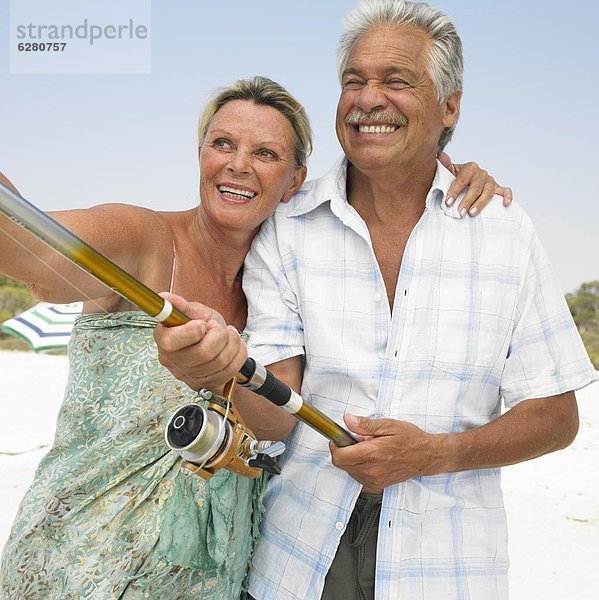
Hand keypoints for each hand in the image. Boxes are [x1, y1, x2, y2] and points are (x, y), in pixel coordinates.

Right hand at [153, 292, 246, 391]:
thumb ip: (181, 305)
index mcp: (163, 340)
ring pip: (221, 361)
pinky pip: (231, 370)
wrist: (215, 342)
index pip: (172, 341)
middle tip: (219, 328)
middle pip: (204, 353)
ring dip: (233, 343)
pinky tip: (234, 347)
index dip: (193, 330)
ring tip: (229, 335)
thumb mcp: (193, 311)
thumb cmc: (201, 326)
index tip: (202, 324)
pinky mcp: (207, 383)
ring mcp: (190, 376)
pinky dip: (238, 354)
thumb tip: (164, 297)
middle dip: (220, 335)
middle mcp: (173, 362)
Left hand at [329, 414, 446, 492]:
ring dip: (352, 459)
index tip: (339, 437)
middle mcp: (371, 471)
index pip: (339, 457)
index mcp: (371, 455)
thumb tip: (347, 420)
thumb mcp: (388, 425)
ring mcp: (374, 481)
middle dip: (344, 450)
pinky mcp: (377, 486)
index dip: (335, 445)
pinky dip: (359, 467)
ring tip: (368, 449)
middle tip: (358, 440)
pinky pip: (358, 477)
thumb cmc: (410, 439)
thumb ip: (365, 425)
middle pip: (341, 464)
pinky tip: (371, 459)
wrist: (427, 456)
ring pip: (349, 470)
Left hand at [438, 152, 512, 216]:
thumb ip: (444, 166)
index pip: (462, 180)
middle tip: (460, 212)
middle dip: (467, 201)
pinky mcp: (497, 188)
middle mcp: (481, 173)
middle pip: (475, 188)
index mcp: (469, 168)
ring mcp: (490, 181)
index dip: (454, 191)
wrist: (465, 182)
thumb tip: (441, 156)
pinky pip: (505, 190)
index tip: (448, 202)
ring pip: (488, 192)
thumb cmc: (455, 179)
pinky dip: (507, 196)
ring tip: (472, 213)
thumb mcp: (448, 172)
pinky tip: (505, 204)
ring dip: (480, 203)